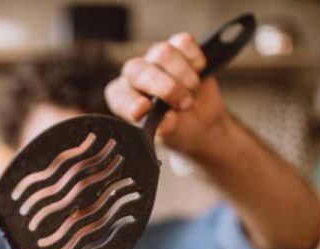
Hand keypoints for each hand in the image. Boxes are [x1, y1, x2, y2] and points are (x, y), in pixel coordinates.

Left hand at [105, 33, 230, 158]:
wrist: (201, 122)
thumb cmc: (178, 130)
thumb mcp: (171, 136)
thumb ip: (165, 128)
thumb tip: (167, 121)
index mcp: (124, 100)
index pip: (118, 95)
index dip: (129, 101)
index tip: (144, 109)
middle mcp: (135, 76)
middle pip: (138, 68)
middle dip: (164, 86)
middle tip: (184, 104)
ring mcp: (155, 59)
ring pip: (163, 53)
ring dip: (183, 76)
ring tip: (191, 94)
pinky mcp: (178, 47)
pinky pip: (183, 42)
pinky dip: (195, 58)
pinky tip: (199, 72)